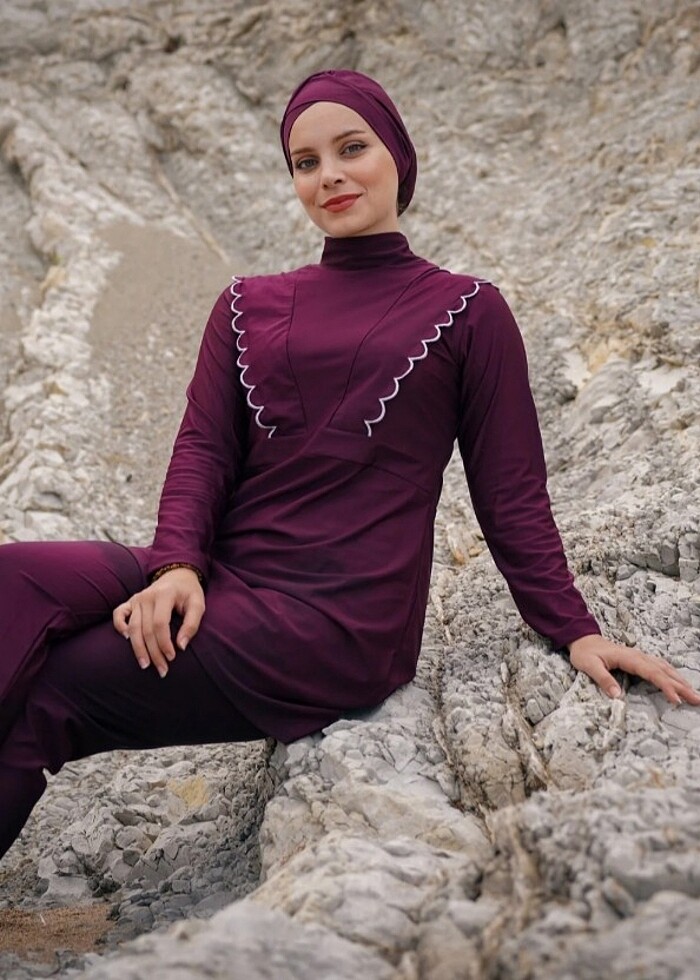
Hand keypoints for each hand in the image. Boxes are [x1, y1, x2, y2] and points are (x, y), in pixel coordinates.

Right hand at [113, 568, 204, 677]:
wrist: (177, 575)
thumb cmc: (189, 593)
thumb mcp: (198, 604)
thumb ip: (192, 624)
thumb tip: (182, 646)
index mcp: (164, 594)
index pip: (160, 624)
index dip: (164, 643)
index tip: (172, 658)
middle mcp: (147, 596)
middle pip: (146, 630)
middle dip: (153, 652)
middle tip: (162, 670)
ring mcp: (136, 598)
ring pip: (132, 628)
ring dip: (138, 648)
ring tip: (145, 665)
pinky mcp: (131, 602)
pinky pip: (118, 614)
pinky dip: (119, 626)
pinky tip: (127, 639)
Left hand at [568, 633, 699, 705]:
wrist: (583, 639)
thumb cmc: (585, 653)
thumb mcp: (589, 666)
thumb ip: (603, 679)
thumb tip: (618, 696)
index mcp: (629, 658)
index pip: (652, 673)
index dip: (666, 686)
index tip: (677, 699)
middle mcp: (639, 656)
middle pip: (664, 671)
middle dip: (682, 686)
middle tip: (697, 700)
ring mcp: (640, 657)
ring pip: (666, 668)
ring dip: (681, 681)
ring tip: (694, 694)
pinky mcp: (639, 660)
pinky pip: (661, 667)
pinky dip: (673, 675)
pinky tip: (679, 682)